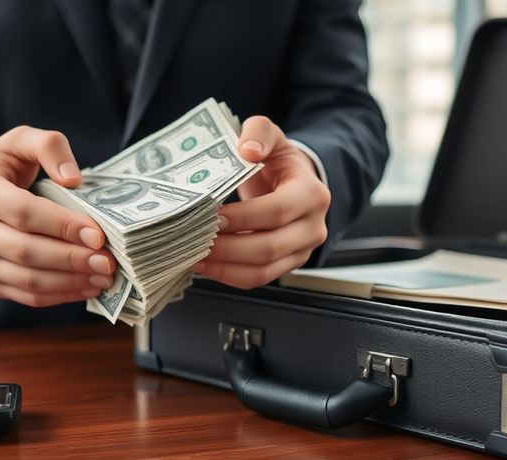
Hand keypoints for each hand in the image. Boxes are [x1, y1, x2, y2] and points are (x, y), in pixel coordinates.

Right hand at [0, 126, 116, 306]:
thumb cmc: (2, 166)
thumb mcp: (21, 140)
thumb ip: (49, 147)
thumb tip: (73, 179)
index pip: (24, 213)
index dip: (62, 225)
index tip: (98, 234)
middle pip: (26, 251)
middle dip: (71, 259)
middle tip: (107, 261)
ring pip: (27, 280)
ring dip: (69, 282)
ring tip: (103, 277)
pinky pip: (26, 296)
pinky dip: (60, 295)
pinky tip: (87, 287)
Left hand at [192, 116, 330, 288]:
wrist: (294, 182)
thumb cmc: (279, 161)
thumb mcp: (271, 136)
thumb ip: (258, 133)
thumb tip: (247, 151)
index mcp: (312, 194)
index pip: (277, 211)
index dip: (243, 218)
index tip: (211, 217)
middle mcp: (313, 227)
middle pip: (269, 247)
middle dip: (228, 248)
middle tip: (195, 239)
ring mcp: (302, 251)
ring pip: (263, 271)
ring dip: (224, 267)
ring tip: (193, 255)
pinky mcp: (287, 265)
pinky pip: (257, 278)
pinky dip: (229, 275)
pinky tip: (205, 265)